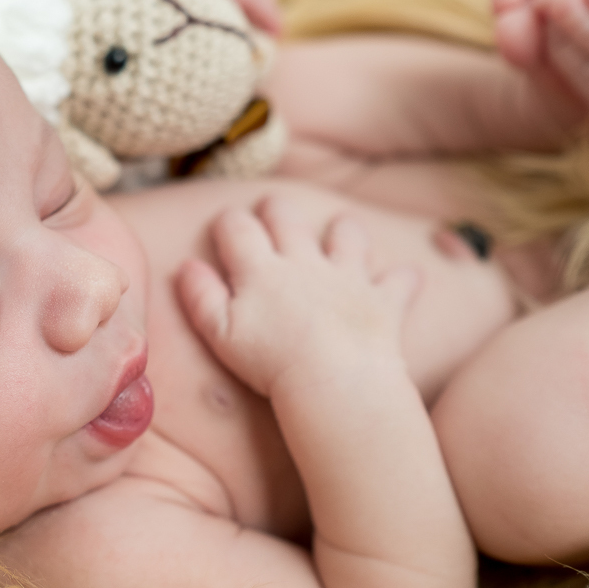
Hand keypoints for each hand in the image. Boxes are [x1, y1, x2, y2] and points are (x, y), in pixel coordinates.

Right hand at [175, 196, 419, 397]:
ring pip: (347, 234)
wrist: (334, 380)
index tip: (225, 226)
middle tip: (272, 209)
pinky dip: (402, 277)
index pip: (237, 227)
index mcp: (261, 269)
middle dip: (276, 207)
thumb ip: (200, 295)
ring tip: (339, 234)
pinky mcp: (382, 300)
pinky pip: (400, 279)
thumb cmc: (269, 362)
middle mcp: (304, 262)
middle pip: (287, 216)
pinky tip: (401, 277)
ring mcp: (346, 277)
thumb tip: (186, 265)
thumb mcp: (219, 333)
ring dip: (343, 230)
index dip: (228, 221)